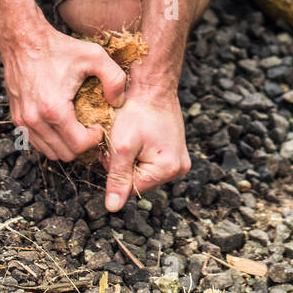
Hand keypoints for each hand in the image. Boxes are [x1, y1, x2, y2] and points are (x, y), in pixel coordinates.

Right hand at [1, 22, 125, 161]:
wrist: (23, 40)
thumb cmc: (58, 47)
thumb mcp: (94, 55)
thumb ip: (115, 78)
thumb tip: (118, 102)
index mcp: (54, 108)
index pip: (78, 146)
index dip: (94, 140)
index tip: (98, 125)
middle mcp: (34, 119)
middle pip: (64, 154)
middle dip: (81, 145)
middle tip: (90, 129)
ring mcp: (23, 121)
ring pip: (49, 151)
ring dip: (66, 145)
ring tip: (77, 127)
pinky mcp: (17, 118)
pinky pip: (36, 142)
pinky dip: (50, 140)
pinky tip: (61, 124)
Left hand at [102, 90, 189, 210]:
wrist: (151, 84)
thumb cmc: (137, 110)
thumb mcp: (122, 146)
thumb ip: (117, 178)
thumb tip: (112, 208)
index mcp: (170, 169)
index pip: (133, 188)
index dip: (117, 171)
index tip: (115, 149)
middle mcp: (180, 168)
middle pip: (139, 180)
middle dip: (124, 165)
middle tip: (120, 140)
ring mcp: (179, 158)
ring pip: (143, 170)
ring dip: (130, 157)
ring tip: (128, 135)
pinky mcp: (174, 149)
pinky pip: (150, 159)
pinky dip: (138, 150)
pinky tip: (136, 134)